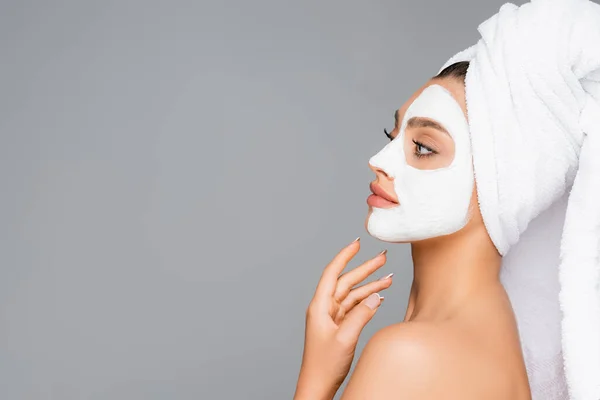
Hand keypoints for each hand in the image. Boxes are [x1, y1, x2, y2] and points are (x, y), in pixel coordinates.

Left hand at [294, 237, 393, 399]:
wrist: (318, 385)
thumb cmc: (324, 365)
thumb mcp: (345, 338)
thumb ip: (361, 316)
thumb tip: (376, 297)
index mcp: (320, 306)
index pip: (332, 273)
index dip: (345, 256)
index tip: (356, 243)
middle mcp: (325, 308)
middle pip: (346, 282)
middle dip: (364, 269)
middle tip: (382, 257)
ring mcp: (332, 318)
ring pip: (353, 295)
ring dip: (370, 286)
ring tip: (389, 277)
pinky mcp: (339, 327)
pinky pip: (355, 308)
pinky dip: (368, 302)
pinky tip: (380, 297)